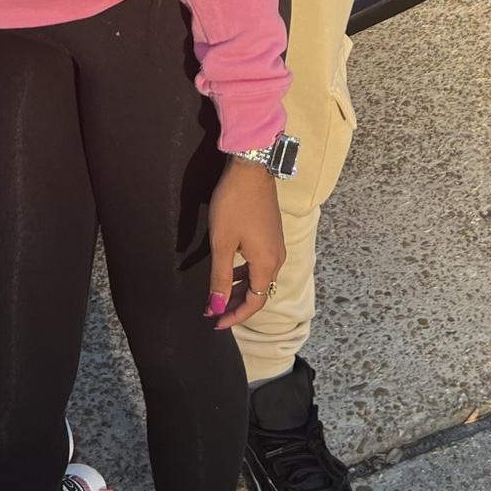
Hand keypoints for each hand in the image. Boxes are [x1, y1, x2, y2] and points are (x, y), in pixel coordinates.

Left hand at [205, 158, 285, 331]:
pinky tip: (230, 269)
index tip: (214, 322)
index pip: (254, 303)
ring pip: (260, 278)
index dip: (234, 316)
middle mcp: (277, 258)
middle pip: (259, 292)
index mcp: (267, 264)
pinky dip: (246, 273)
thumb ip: (220, 278)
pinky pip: (261, 264)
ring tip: (218, 293)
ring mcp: (277, 245)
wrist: (252, 168)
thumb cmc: (234, 204)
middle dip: (236, 304)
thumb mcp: (222, 243)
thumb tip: (217, 307)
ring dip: (240, 289)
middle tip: (213, 309)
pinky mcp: (273, 234)